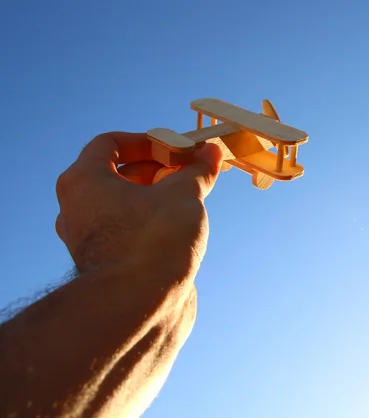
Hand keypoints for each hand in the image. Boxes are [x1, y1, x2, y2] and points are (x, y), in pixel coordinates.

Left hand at [55, 132, 222, 277]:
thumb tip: (211, 152)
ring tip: (190, 196)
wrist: (140, 307)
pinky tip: (180, 226)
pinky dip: (151, 220)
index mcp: (84, 182)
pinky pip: (127, 229)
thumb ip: (197, 170)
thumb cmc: (155, 239)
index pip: (109, 143)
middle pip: (118, 174)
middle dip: (158, 168)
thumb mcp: (184, 194)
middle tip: (189, 170)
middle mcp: (77, 209)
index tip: (175, 148)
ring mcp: (88, 239)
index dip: (147, 140)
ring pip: (124, 204)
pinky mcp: (105, 263)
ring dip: (157, 195)